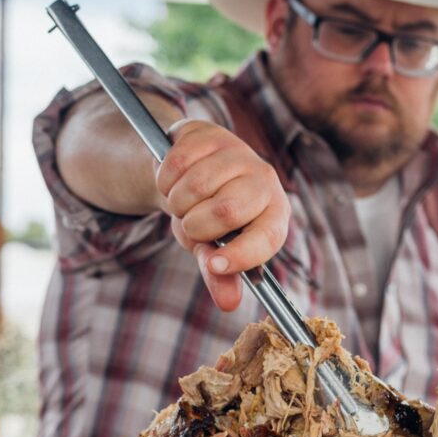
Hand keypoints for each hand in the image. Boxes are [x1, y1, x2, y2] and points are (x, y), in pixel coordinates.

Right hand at [154, 119, 290, 310]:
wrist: (189, 170)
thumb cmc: (208, 215)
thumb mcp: (214, 247)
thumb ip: (220, 273)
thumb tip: (228, 304)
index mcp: (273, 214)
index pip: (268, 237)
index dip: (241, 255)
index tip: (213, 262)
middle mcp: (264, 180)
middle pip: (227, 209)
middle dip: (195, 224)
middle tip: (191, 223)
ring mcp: (238, 152)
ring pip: (195, 186)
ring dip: (176, 202)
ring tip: (183, 201)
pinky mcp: (210, 133)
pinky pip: (176, 163)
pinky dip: (163, 180)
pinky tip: (172, 180)